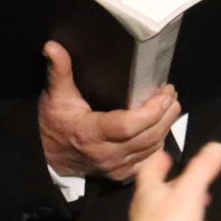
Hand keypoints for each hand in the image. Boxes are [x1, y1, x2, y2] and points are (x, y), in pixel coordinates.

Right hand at [38, 41, 181, 181]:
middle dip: (165, 114)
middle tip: (171, 94)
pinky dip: (158, 142)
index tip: (163, 93)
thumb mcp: (55, 97)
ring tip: (171, 105)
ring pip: (152, 148)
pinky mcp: (122, 173)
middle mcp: (106, 154)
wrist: (49, 159)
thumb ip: (59, 71)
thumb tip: (53, 47)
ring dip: (165, 126)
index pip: (129, 125)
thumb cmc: (54, 126)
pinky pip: (148, 159)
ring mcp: (116, 166)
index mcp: (91, 134)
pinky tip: (161, 126)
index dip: (151, 110)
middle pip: (148, 136)